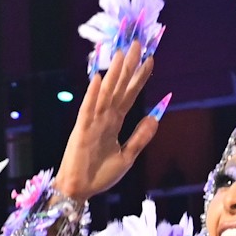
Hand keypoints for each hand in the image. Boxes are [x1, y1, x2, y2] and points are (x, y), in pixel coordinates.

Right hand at [53, 47, 159, 205]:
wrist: (80, 191)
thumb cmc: (100, 176)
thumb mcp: (127, 157)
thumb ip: (140, 137)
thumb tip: (155, 117)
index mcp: (114, 123)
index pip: (129, 95)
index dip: (139, 78)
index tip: (150, 60)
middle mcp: (104, 118)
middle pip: (119, 88)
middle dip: (128, 67)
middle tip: (136, 45)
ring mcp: (92, 123)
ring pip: (105, 94)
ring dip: (112, 74)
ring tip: (120, 54)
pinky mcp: (81, 131)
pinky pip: (88, 110)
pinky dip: (92, 95)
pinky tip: (97, 79)